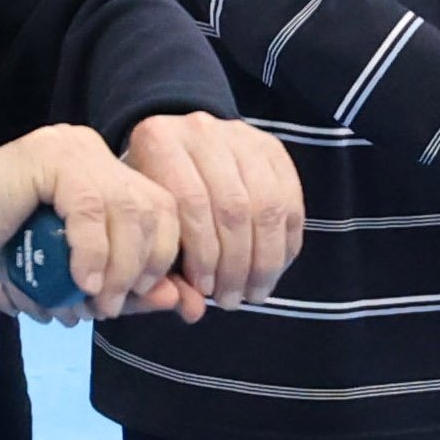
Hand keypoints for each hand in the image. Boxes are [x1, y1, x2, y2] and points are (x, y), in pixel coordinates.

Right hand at [0, 123, 191, 320]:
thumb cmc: (6, 253)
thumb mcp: (78, 277)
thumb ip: (128, 286)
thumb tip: (180, 302)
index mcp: (111, 174)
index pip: (167, 213)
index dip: (170, 260)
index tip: (159, 302)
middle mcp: (98, 154)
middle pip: (157, 211)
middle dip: (148, 268)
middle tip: (114, 307)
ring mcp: (75, 149)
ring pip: (129, 210)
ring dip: (120, 267)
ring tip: (96, 301)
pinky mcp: (51, 155)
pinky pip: (92, 207)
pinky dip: (93, 252)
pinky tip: (81, 280)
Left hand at [123, 109, 307, 307]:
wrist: (178, 151)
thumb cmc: (156, 200)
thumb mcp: (149, 228)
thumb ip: (165, 270)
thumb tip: (193, 310)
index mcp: (158, 140)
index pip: (191, 204)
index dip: (202, 255)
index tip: (205, 290)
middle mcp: (201, 129)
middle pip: (232, 206)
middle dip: (236, 264)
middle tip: (232, 300)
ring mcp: (242, 134)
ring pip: (266, 206)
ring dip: (264, 260)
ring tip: (253, 293)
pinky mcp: (273, 147)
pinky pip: (290, 202)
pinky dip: (285, 244)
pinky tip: (273, 271)